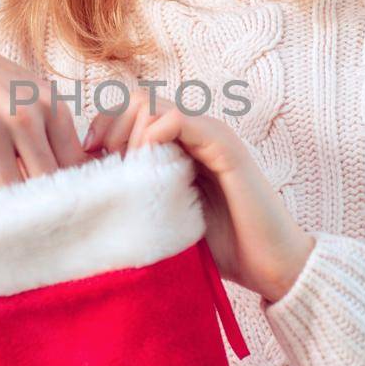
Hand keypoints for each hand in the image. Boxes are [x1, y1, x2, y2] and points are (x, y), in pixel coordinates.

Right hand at [0, 13, 88, 193]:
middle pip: (46, 181)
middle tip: (35, 217)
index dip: (69, 188)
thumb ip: (48, 128)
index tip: (60, 202)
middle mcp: (22, 114)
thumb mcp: (25, 90)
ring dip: (9, 205)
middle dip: (41, 202)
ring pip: (13, 190)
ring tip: (7, 211)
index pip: (73, 162)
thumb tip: (66, 182)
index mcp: (48, 101)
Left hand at [82, 88, 315, 301]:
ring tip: (127, 171)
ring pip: (151, 102)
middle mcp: (196, 132)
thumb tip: (92, 192)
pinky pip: (177, 119)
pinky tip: (146, 169)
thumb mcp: (166, 216)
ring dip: (128, 132)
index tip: (90, 160)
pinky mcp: (225, 147)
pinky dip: (151, 136)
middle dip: (110, 126)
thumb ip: (140, 194)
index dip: (104, 126)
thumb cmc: (223, 248)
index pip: (131, 108)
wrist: (273, 267)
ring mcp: (211, 135)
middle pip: (136, 98)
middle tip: (105, 165)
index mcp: (182, 144)